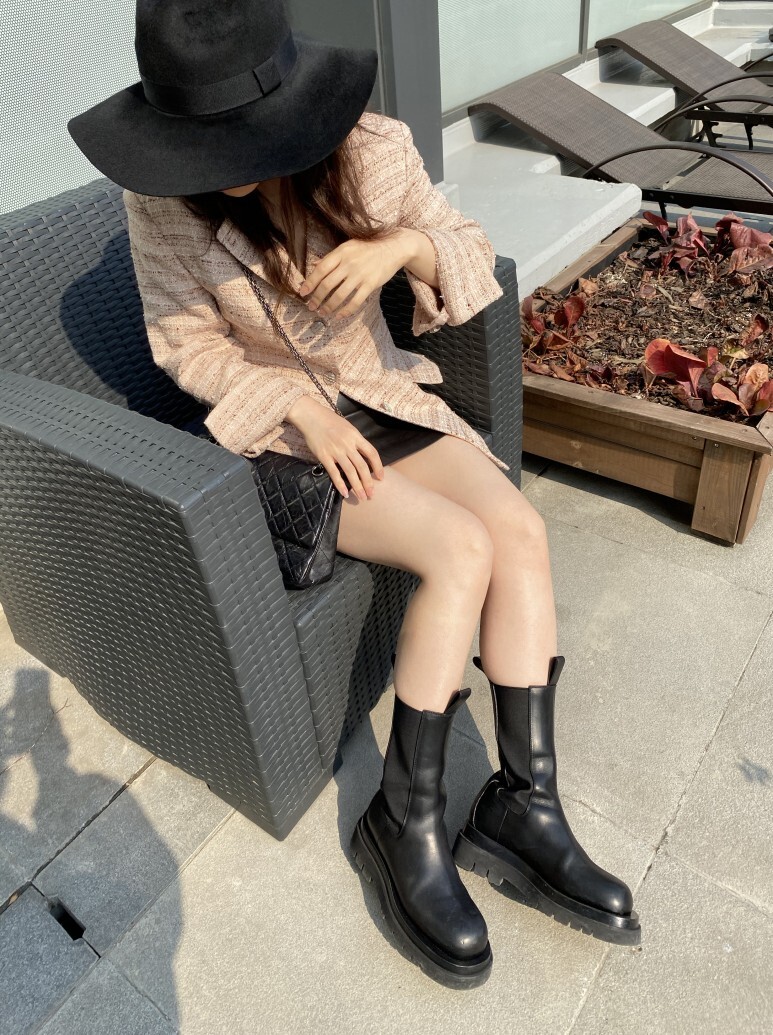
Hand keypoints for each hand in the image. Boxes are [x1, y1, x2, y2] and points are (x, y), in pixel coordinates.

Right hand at [286, 395, 384, 500]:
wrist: (311, 416)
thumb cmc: (330, 421)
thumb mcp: (348, 427)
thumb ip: (356, 441)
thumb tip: (363, 456)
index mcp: (356, 436)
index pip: (372, 453)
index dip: (378, 467)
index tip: (380, 477)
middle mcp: (347, 444)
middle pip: (362, 467)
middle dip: (368, 482)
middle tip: (371, 494)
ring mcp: (336, 451)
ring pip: (350, 472)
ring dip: (357, 487)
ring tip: (362, 497)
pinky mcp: (324, 456)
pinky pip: (334, 473)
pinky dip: (340, 484)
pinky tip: (345, 493)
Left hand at [298, 229, 419, 320]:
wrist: (392, 248)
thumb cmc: (368, 247)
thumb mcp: (348, 246)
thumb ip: (331, 257)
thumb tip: (313, 266)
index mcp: (341, 252)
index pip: (321, 269)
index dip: (310, 282)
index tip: (302, 293)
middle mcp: (349, 263)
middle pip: (327, 284)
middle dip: (316, 298)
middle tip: (310, 306)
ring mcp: (360, 274)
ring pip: (339, 295)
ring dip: (328, 307)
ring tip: (322, 312)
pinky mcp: (371, 284)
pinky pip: (355, 302)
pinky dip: (345, 311)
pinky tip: (339, 316)